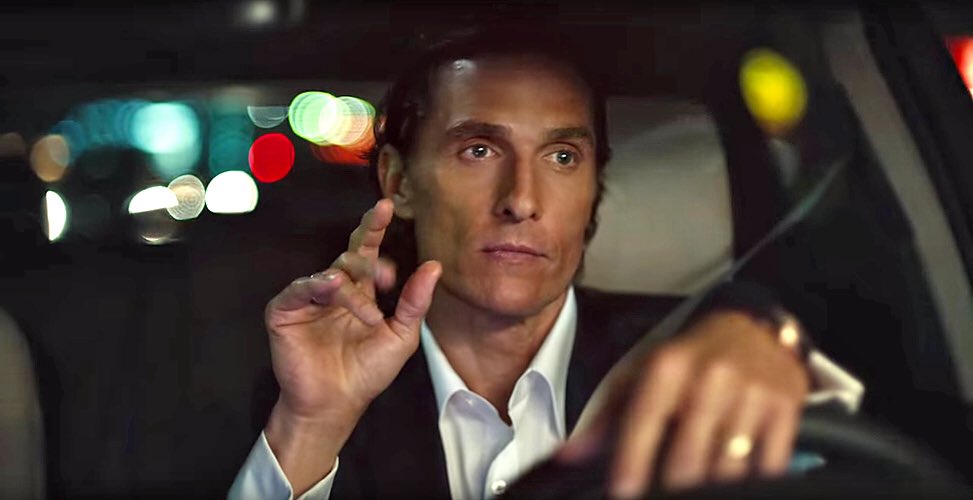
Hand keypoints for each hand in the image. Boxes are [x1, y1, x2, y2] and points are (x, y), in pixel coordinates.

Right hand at [263, 198, 440, 493]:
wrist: (336, 404)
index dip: (373, 229)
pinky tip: (330, 287)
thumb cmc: (367, 372)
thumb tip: (434, 266)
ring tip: (367, 312)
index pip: (367, 252)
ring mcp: (308, 299)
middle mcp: (334, 289)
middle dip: (368, 257)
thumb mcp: (401, 336)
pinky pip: (299, 288)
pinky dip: (317, 285)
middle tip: (385, 276)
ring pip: (329, 273)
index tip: (385, 207)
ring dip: (350, 287)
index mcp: (360, 291)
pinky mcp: (285, 311)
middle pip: (348, 255)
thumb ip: (414, 302)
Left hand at [558, 310, 809, 498]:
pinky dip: (750, 482)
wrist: (754, 325)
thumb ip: (607, 419)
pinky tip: (732, 487)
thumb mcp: (644, 375)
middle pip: (687, 458)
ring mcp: (751, 392)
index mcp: (668, 366)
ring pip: (727, 468)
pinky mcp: (785, 407)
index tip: (622, 494)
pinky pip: (768, 465)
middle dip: (670, 489)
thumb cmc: (691, 358)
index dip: (630, 467)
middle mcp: (710, 376)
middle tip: (661, 498)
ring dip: (709, 489)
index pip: (643, 425)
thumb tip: (569, 456)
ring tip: (694, 492)